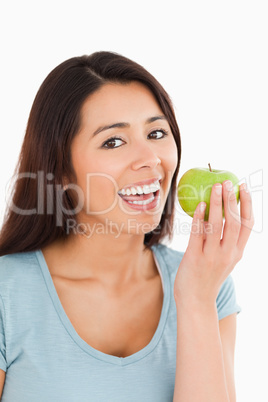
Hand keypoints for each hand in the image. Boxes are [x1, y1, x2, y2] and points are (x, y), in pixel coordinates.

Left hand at [174, 180, 253, 303]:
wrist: (196, 302)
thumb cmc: (207, 277)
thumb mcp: (223, 260)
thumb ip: (224, 241)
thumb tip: (218, 214)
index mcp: (237, 253)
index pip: (247, 225)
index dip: (247, 204)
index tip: (244, 187)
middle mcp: (228, 254)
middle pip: (234, 221)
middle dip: (232, 199)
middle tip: (227, 181)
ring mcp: (212, 256)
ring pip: (217, 225)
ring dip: (216, 203)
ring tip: (215, 187)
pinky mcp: (195, 258)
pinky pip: (198, 234)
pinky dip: (200, 218)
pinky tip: (200, 205)